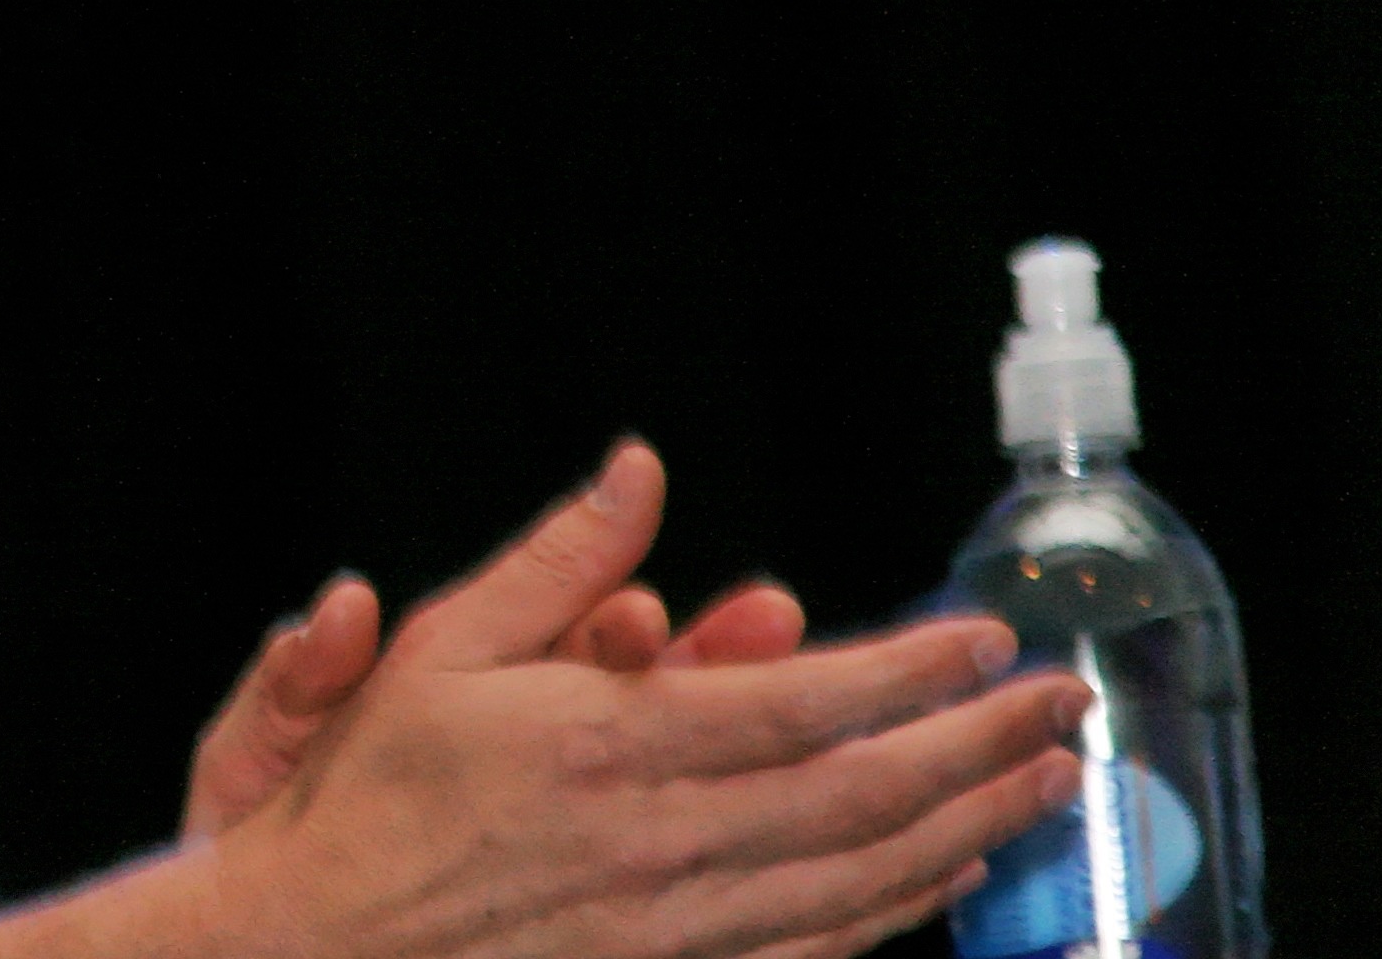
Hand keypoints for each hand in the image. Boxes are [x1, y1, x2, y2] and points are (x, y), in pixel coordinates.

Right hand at [190, 443, 1085, 958]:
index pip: (805, 702)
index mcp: (609, 744)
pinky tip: (942, 878)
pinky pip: (817, 949)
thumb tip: (639, 472)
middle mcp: (661, 842)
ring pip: (861, 883)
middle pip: (864, 797)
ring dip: (965, 832)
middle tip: (1063, 709)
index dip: (913, 670)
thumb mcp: (439, 646)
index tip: (985, 638)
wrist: (318, 946)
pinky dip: (897, 911)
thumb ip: (558, 560)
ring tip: (1039, 788)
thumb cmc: (371, 792)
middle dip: (980, 749)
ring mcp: (676, 929)